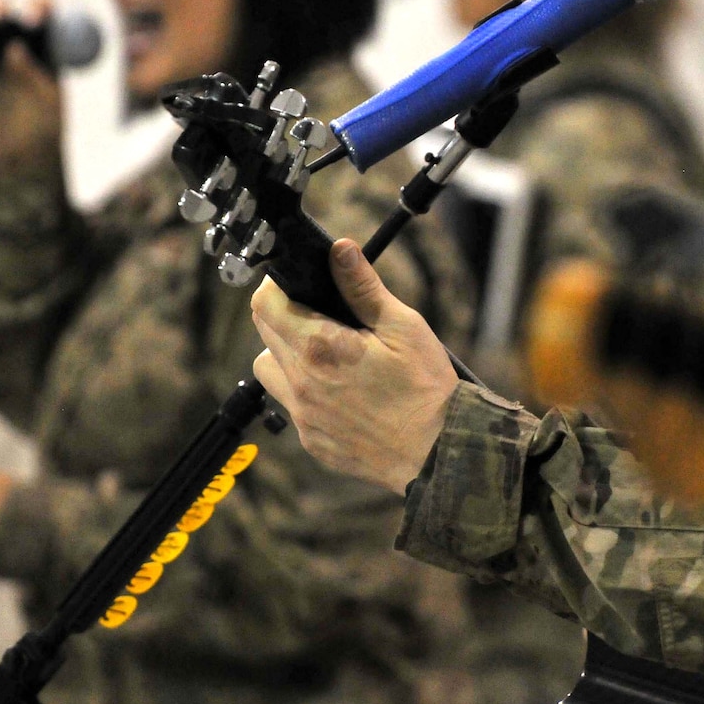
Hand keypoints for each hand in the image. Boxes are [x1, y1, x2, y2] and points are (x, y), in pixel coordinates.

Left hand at [252, 239, 458, 490]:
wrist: (437, 453)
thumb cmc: (425, 389)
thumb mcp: (403, 327)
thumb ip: (364, 288)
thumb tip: (340, 250)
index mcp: (320, 348)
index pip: (266, 306)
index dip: (277, 287)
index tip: (297, 284)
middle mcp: (301, 383)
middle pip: (265, 335)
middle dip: (285, 316)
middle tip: (322, 315)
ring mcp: (304, 416)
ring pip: (270, 371)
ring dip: (286, 355)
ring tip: (326, 354)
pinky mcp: (312, 440)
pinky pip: (291, 405)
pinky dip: (305, 390)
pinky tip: (341, 390)